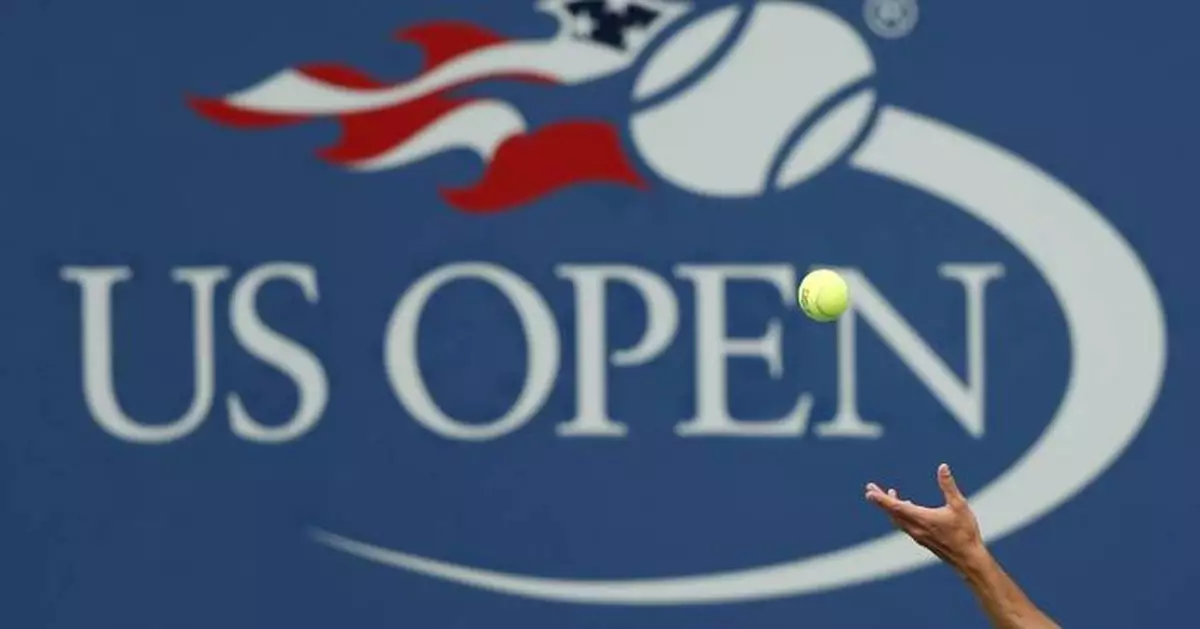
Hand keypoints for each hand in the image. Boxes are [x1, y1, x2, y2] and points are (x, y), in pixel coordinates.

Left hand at [865, 463, 984, 569]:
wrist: (969, 560)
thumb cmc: (965, 532)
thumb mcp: (959, 505)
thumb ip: (949, 486)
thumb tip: (943, 467)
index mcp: (922, 519)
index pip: (896, 507)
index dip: (881, 499)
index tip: (869, 492)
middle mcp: (916, 528)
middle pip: (892, 513)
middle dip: (880, 500)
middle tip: (870, 489)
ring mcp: (918, 536)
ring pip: (898, 520)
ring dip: (890, 507)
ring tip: (889, 493)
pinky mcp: (923, 540)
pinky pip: (905, 525)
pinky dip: (900, 514)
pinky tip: (907, 507)